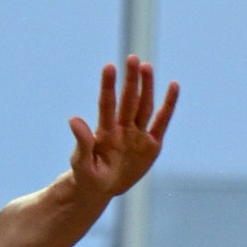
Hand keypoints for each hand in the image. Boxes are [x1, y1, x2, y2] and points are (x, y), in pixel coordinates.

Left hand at [67, 58, 179, 203]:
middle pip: (128, 100)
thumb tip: (73, 119)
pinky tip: (173, 86)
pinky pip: (162, 122)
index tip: (109, 67)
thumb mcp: (81, 164)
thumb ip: (82, 142)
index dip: (108, 86)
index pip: (107, 104)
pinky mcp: (152, 145)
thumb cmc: (87, 174)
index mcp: (105, 131)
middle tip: (132, 58)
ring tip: (146, 66)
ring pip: (144, 106)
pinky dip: (168, 105)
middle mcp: (122, 128)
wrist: (100, 188)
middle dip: (131, 80)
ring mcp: (137, 134)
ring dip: (146, 87)